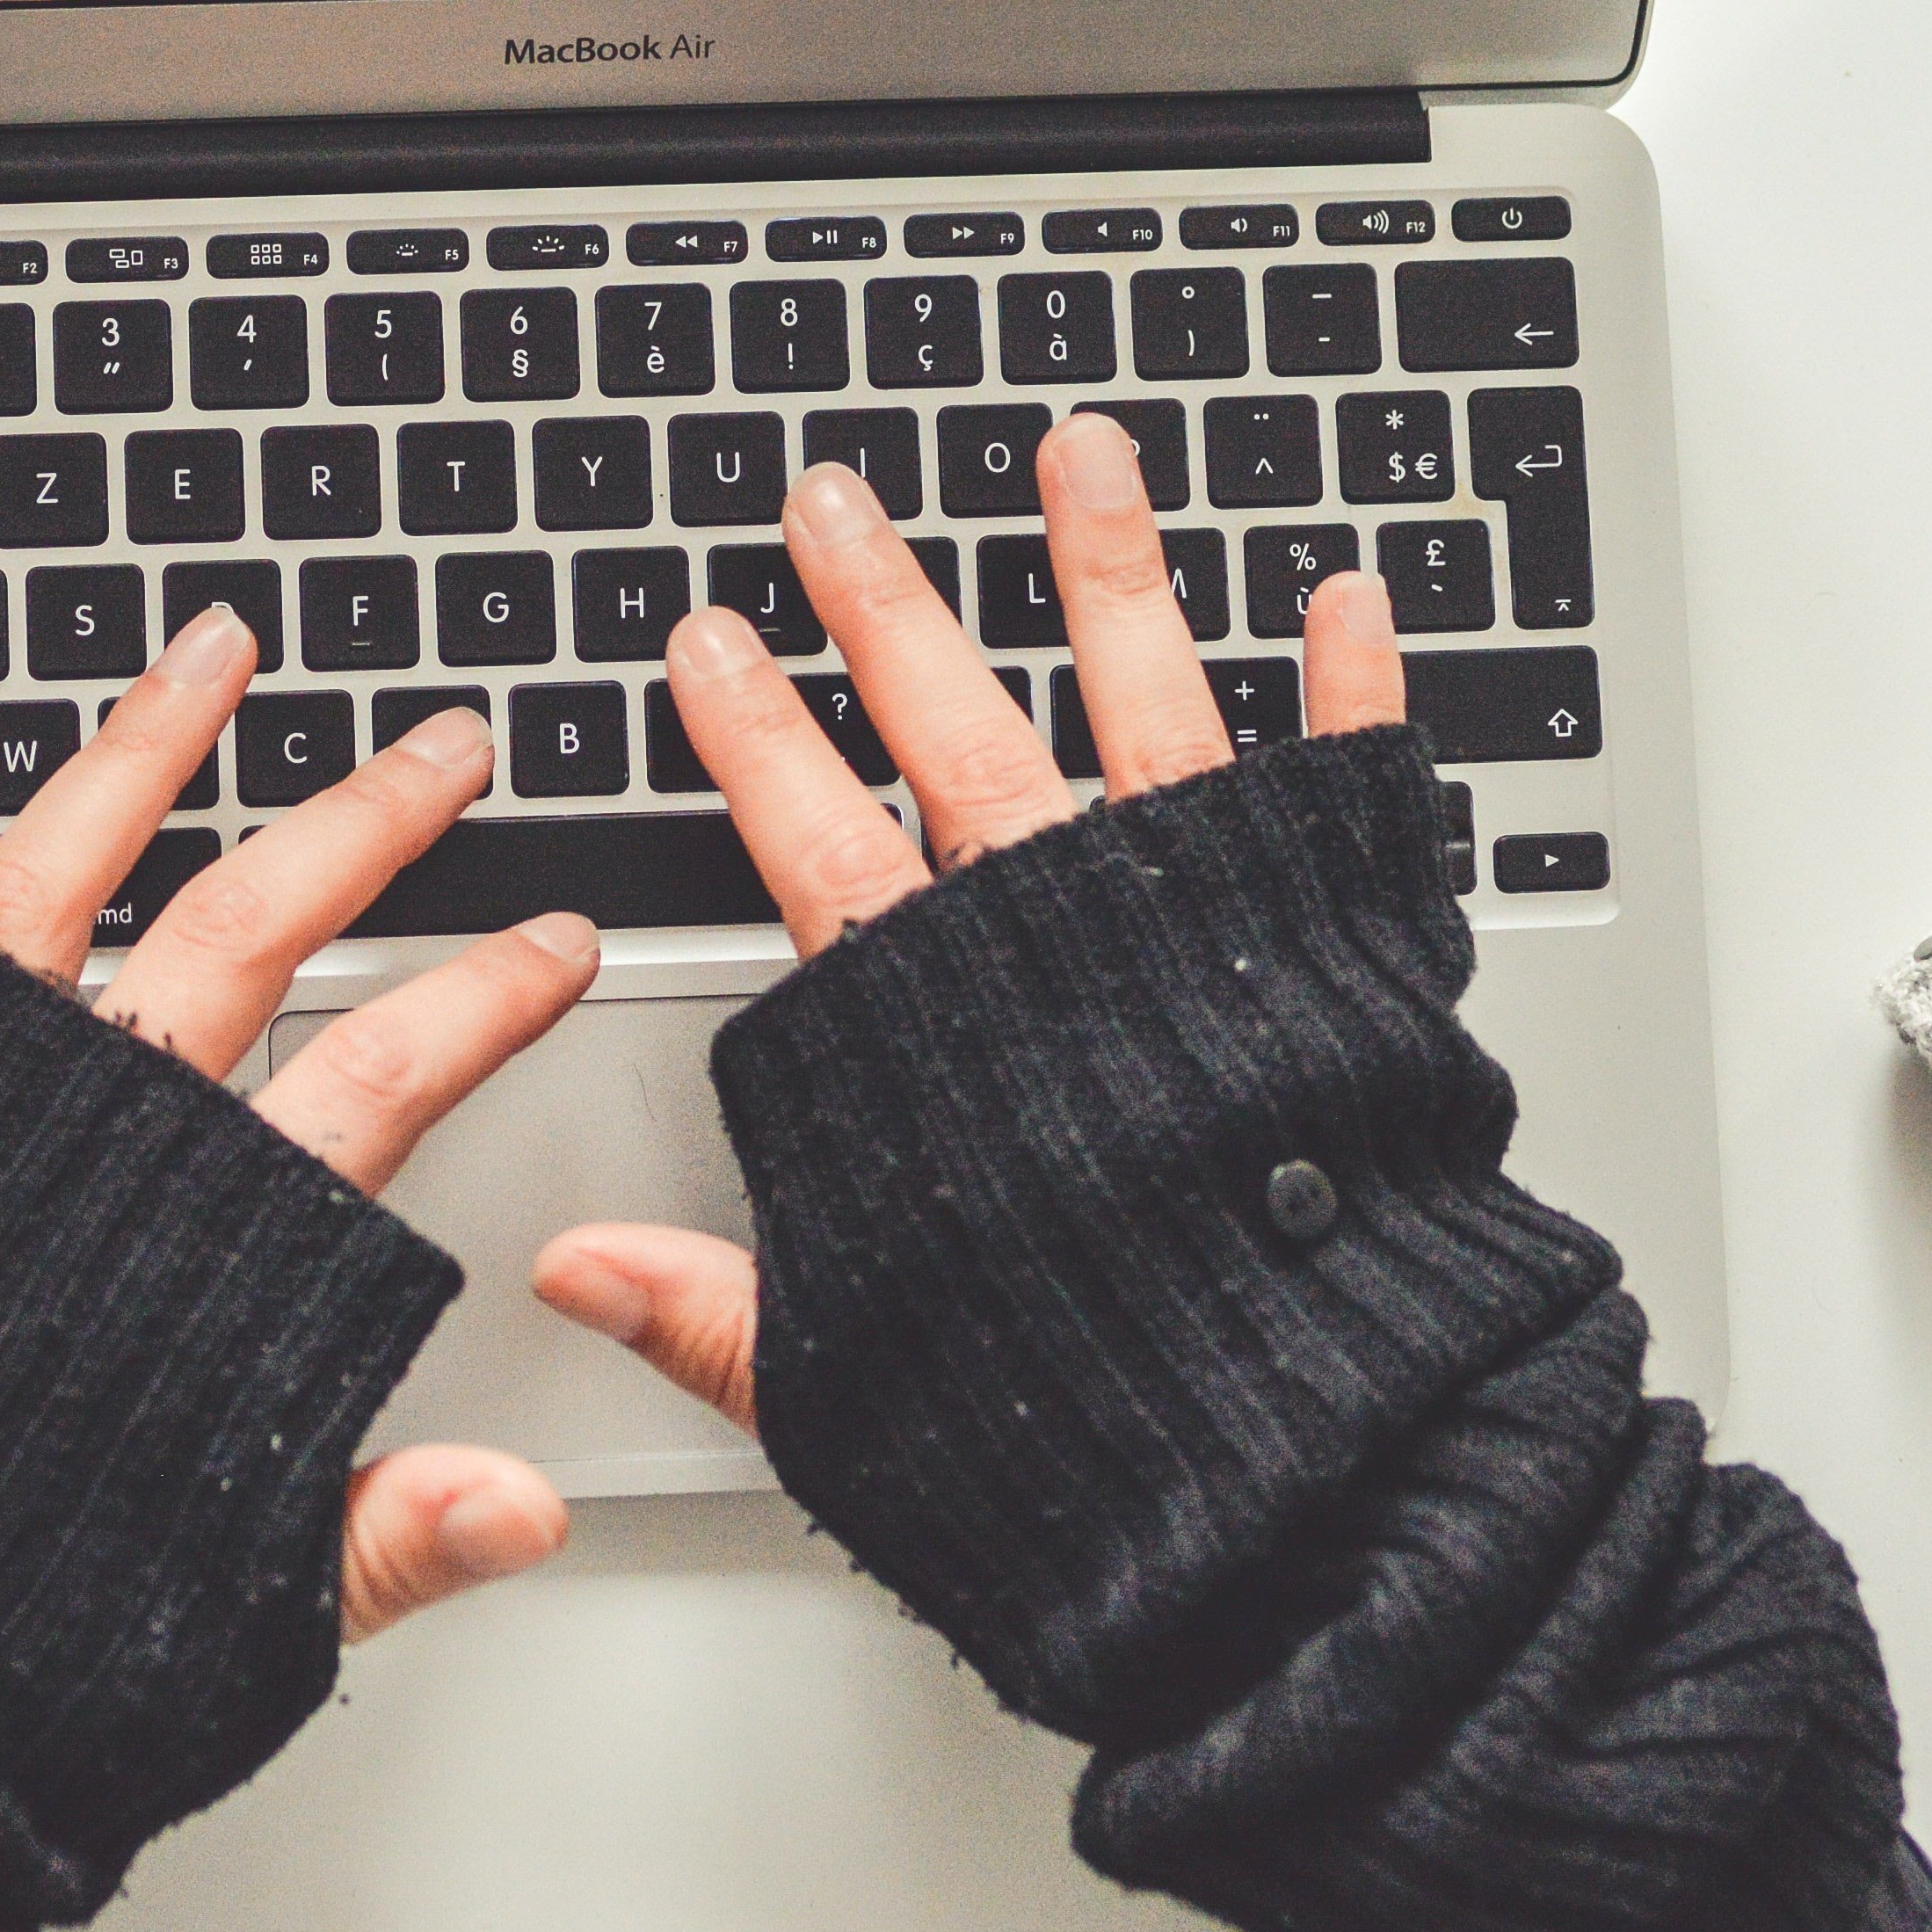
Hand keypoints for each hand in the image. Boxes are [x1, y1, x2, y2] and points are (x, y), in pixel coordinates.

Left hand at [0, 607, 593, 1641]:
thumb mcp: (230, 1610)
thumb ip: (383, 1534)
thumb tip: (524, 1504)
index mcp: (199, 1241)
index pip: (386, 1075)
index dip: (484, 998)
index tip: (550, 936)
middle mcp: (83, 1132)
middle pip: (250, 924)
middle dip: (362, 821)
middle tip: (439, 747)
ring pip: (68, 865)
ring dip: (146, 745)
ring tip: (211, 649)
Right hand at [531, 410, 1407, 1432]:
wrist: (1328, 1479)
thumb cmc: (1098, 1436)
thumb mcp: (851, 1384)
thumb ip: (712, 1307)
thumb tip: (578, 1273)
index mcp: (932, 1032)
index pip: (805, 834)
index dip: (749, 732)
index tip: (711, 641)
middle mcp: (1062, 945)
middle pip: (952, 726)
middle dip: (883, 600)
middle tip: (838, 503)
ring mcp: (1208, 929)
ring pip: (1145, 701)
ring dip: (1109, 566)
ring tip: (1082, 452)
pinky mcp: (1347, 956)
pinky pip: (1351, 792)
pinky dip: (1353, 688)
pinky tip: (1343, 594)